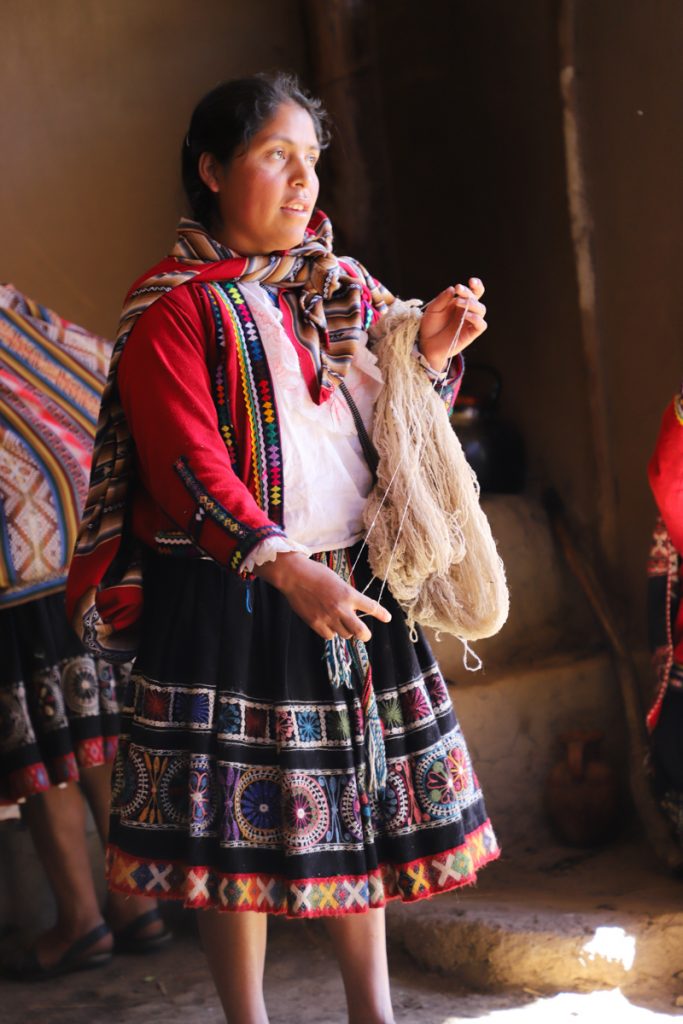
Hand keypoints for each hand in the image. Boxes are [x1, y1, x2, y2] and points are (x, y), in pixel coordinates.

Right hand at [254, 552, 390, 641]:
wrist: (294, 576)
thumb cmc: (316, 574)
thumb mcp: (338, 581)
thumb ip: (347, 596)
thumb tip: (353, 610)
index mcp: (349, 594)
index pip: (371, 606)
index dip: (381, 614)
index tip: (387, 618)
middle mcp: (341, 608)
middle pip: (360, 631)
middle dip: (365, 635)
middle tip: (364, 634)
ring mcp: (328, 617)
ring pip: (345, 634)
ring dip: (345, 630)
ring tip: (338, 621)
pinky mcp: (316, 623)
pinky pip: (329, 636)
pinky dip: (330, 632)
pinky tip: (326, 623)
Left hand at [418, 277, 486, 371]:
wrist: (426, 344)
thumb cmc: (430, 325)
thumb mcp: (433, 309)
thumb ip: (442, 299)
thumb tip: (453, 289)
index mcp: (460, 302)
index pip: (474, 292)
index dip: (476, 285)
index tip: (471, 281)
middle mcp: (467, 311)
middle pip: (476, 299)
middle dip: (469, 292)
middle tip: (459, 289)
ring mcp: (469, 322)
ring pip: (481, 310)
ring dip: (471, 303)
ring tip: (458, 302)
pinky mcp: (471, 334)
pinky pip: (481, 325)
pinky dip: (476, 318)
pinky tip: (466, 315)